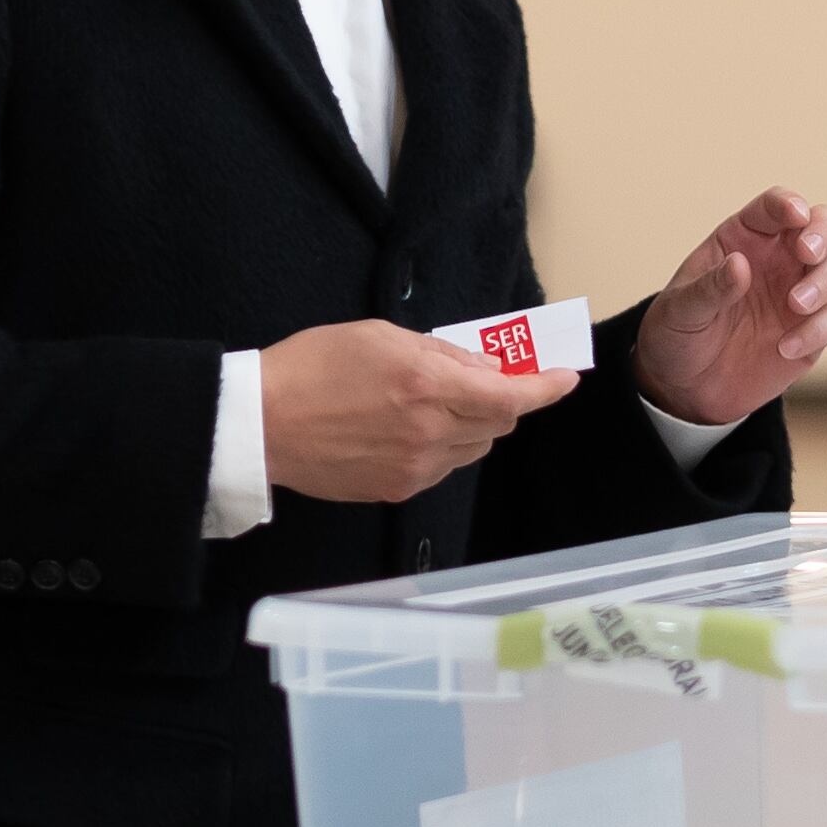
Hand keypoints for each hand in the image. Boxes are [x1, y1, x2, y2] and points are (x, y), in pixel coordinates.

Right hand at [260, 319, 578, 502]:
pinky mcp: (397, 490)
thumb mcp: (381, 335)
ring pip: (474, 448)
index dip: (546, 388)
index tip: (565, 377)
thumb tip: (487, 369)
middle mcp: (428, 432)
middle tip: (486, 378)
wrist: (262, 424)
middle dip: (502, 399)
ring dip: (473, 424)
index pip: (511, 397)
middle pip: (498, 423)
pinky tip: (410, 428)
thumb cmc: (313, 366)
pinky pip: (443, 467)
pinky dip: (444, 446)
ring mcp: (414, 467)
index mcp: (427, 385)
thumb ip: (442, 352)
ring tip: (434, 401)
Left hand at [633, 188, 826, 426]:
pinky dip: (819, 329)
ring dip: (826, 280)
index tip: (795, 216)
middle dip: (823, 233)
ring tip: (796, 305)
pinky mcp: (812, 329)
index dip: (788, 204)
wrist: (684, 388)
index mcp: (744, 238)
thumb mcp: (681, 310)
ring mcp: (799, 291)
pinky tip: (786, 348)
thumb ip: (710, 287)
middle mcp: (778, 258)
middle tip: (807, 254)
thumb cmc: (677, 333)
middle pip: (822, 225)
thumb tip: (740, 264)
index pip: (773, 206)